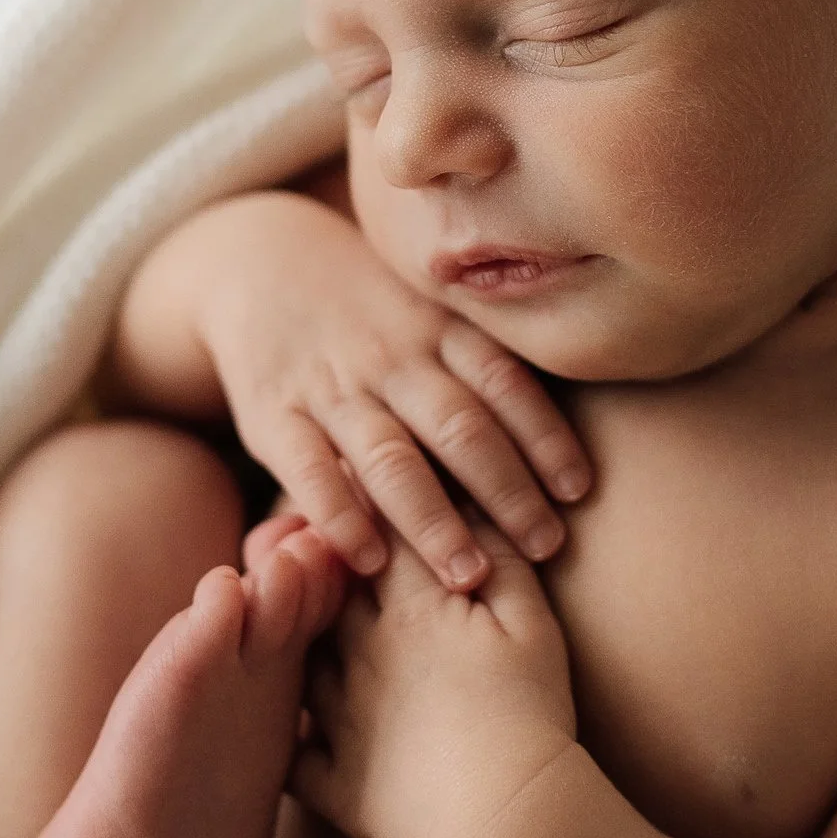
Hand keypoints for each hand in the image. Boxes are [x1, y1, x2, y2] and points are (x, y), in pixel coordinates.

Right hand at [198, 195, 591, 588]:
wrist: (257, 261)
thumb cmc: (370, 306)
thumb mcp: (431, 311)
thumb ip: (485, 365)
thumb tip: (568, 441)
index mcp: (440, 330)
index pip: (505, 383)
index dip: (545, 437)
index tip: (579, 491)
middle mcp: (392, 359)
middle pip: (460, 427)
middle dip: (506, 492)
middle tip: (545, 548)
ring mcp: (332, 388)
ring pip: (391, 458)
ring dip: (434, 520)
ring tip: (469, 576)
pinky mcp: (273, 416)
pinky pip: (309, 470)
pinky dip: (339, 515)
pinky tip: (369, 559)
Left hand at [292, 525, 577, 837]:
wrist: (507, 821)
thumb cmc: (530, 717)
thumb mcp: (533, 627)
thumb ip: (503, 561)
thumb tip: (478, 509)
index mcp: (409, 610)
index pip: (375, 538)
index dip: (367, 509)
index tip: (360, 492)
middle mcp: (359, 655)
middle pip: (321, 592)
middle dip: (314, 564)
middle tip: (306, 543)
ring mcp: (338, 719)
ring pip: (294, 662)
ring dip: (289, 640)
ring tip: (288, 626)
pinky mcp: (333, 782)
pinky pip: (294, 752)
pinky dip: (289, 736)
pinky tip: (282, 727)